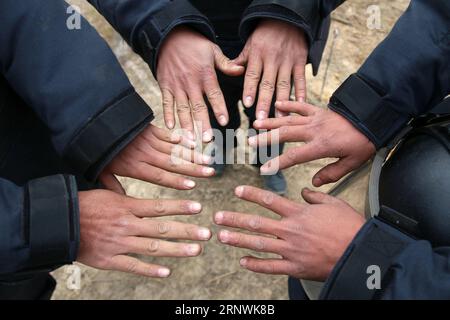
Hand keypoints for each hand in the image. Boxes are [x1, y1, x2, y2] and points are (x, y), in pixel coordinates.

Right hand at [77, 190, 211, 276]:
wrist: (60, 223)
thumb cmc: (84, 205)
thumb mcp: (106, 193)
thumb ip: (126, 196)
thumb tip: (140, 193)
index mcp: (126, 207)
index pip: (159, 207)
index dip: (180, 207)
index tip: (198, 207)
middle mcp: (126, 225)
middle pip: (162, 228)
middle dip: (186, 231)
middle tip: (206, 234)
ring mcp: (119, 243)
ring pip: (152, 247)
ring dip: (176, 249)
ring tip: (195, 250)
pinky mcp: (109, 259)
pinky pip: (132, 266)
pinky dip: (149, 269)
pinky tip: (166, 272)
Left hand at [99, 124, 213, 193]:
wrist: (94, 123)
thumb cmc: (98, 150)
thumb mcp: (101, 172)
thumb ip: (113, 187)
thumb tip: (122, 201)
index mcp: (135, 167)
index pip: (160, 176)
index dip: (177, 181)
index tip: (193, 186)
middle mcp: (146, 154)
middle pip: (173, 163)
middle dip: (193, 169)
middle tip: (210, 173)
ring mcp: (149, 141)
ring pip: (175, 149)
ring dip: (192, 155)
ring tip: (208, 160)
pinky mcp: (150, 129)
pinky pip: (169, 134)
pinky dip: (182, 138)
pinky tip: (194, 142)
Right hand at [157, 26, 243, 140]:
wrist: (169, 37)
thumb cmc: (195, 45)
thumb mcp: (213, 51)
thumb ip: (227, 64)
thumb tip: (242, 70)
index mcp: (205, 74)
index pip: (214, 94)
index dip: (219, 108)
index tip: (224, 122)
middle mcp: (191, 82)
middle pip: (198, 106)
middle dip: (203, 124)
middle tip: (208, 139)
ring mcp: (177, 86)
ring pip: (182, 109)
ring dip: (186, 125)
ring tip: (191, 140)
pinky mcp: (165, 86)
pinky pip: (166, 103)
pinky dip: (167, 115)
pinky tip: (170, 128)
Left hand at [214, 186, 364, 280]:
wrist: (360, 253)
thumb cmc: (349, 227)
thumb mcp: (334, 203)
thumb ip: (316, 196)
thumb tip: (304, 191)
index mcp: (299, 213)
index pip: (269, 200)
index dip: (251, 194)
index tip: (237, 190)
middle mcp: (290, 230)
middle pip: (257, 223)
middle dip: (235, 219)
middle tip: (218, 217)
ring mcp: (291, 250)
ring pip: (258, 244)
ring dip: (238, 239)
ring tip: (222, 236)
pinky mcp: (295, 268)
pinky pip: (271, 267)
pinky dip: (256, 265)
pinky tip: (243, 261)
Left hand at [234, 19, 307, 118]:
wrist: (286, 19)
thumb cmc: (264, 35)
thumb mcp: (250, 44)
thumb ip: (240, 60)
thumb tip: (229, 70)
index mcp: (257, 55)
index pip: (252, 75)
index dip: (250, 90)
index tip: (247, 104)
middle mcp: (272, 59)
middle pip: (267, 84)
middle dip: (264, 102)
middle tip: (261, 118)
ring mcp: (287, 61)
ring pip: (284, 85)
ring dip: (282, 103)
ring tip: (280, 118)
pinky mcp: (300, 61)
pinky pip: (300, 78)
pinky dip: (301, 91)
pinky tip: (300, 105)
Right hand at [250, 101, 375, 186]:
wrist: (374, 119)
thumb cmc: (363, 142)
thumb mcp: (352, 163)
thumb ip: (331, 173)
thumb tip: (314, 183)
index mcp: (321, 146)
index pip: (295, 156)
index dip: (277, 163)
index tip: (264, 168)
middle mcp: (314, 131)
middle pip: (285, 135)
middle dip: (266, 139)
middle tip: (251, 142)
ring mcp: (315, 119)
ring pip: (289, 120)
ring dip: (271, 122)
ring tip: (256, 124)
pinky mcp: (319, 111)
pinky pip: (301, 106)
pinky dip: (289, 104)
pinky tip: (278, 104)